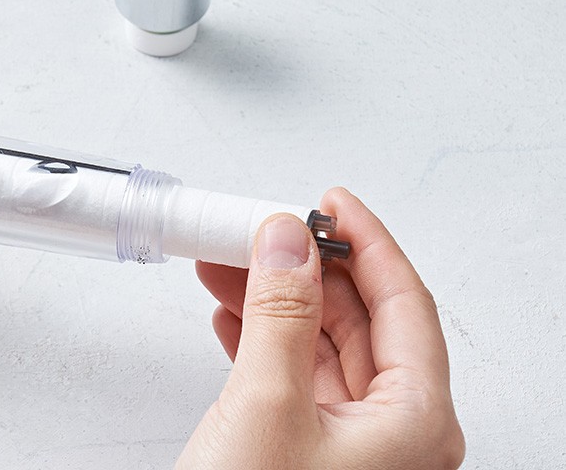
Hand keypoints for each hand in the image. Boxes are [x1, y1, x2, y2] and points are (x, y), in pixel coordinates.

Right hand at [178, 188, 463, 468]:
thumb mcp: (268, 402)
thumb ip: (280, 313)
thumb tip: (287, 242)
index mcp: (416, 420)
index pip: (403, 302)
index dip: (366, 242)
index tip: (330, 202)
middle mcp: (396, 431)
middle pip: (361, 320)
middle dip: (305, 269)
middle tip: (268, 230)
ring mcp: (355, 443)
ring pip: (322, 345)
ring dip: (275, 302)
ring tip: (231, 264)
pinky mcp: (312, 451)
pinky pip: (297, 376)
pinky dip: (263, 341)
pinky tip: (232, 313)